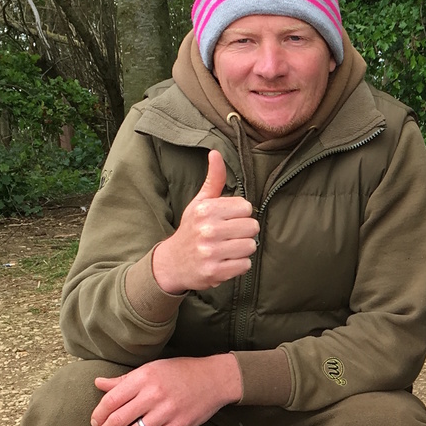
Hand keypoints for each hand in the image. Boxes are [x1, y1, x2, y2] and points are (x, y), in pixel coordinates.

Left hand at [89, 354, 242, 425]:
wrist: (215, 379)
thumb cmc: (181, 372)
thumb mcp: (152, 368)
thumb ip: (124, 380)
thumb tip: (98, 384)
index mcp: (144, 378)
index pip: (111, 400)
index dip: (98, 414)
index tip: (95, 422)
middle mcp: (154, 395)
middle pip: (118, 419)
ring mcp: (167, 412)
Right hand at [152, 149, 258, 293]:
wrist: (173, 263)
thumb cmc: (192, 229)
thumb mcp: (200, 202)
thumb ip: (214, 180)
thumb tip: (216, 153)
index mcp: (205, 209)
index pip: (246, 207)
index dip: (241, 214)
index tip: (229, 219)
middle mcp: (207, 229)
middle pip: (252, 227)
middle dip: (245, 232)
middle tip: (230, 236)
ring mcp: (211, 252)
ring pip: (251, 246)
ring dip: (243, 249)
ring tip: (228, 248)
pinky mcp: (215, 272)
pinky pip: (245, 265)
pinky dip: (239, 265)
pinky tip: (226, 261)